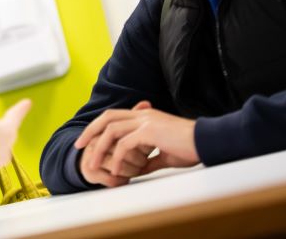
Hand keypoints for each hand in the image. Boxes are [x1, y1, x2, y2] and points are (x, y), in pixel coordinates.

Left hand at [75, 101, 198, 180]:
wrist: (208, 140)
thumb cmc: (191, 147)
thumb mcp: (166, 154)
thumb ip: (150, 158)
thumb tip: (140, 169)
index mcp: (145, 115)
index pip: (114, 116)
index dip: (99, 127)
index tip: (88, 142)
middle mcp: (143, 114)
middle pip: (107, 117)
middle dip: (90, 131)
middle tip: (78, 146)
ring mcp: (146, 121)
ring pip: (111, 130)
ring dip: (99, 148)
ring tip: (92, 164)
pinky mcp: (150, 131)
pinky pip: (125, 144)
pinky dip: (117, 158)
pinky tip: (116, 171)